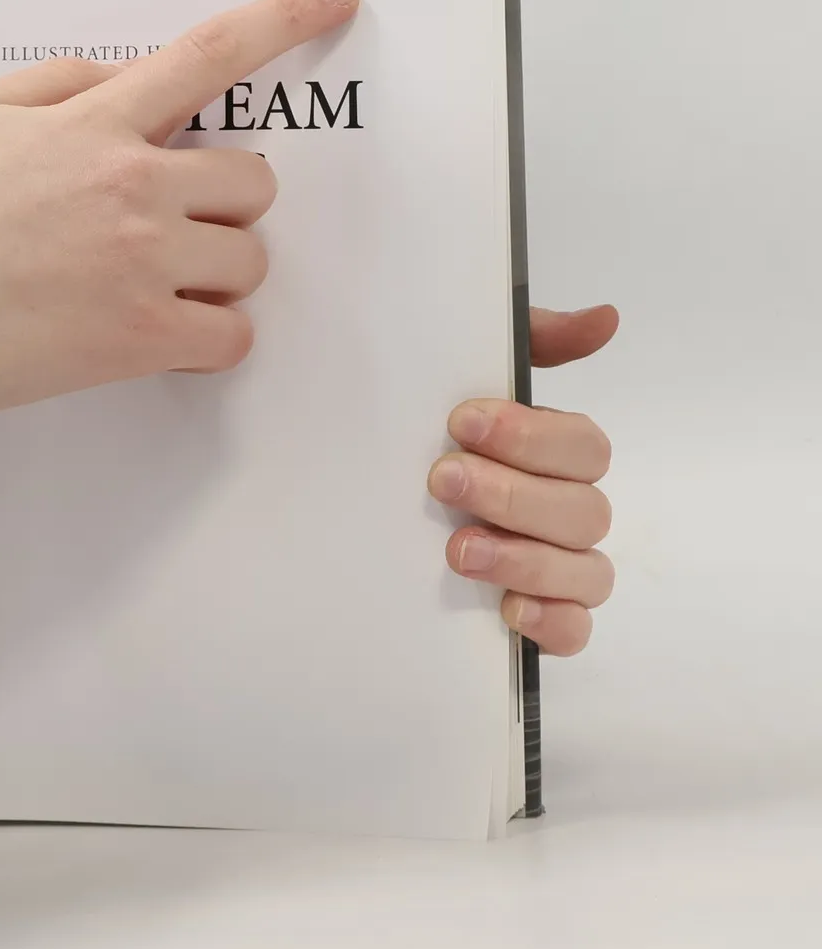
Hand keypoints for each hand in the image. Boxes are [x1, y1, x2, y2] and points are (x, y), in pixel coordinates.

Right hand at [0, 0, 360, 427]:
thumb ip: (58, 86)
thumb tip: (119, 80)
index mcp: (93, 122)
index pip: (209, 54)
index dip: (283, 17)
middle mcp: (134, 185)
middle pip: (252, 180)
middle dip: (221, 201)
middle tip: (167, 224)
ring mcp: (141, 262)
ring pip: (249, 259)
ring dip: (215, 270)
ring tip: (149, 285)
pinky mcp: (134, 338)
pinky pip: (229, 336)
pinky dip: (208, 337)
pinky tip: (160, 335)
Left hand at [430, 305, 619, 655]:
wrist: (344, 505)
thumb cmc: (422, 435)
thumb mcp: (456, 374)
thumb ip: (527, 341)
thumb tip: (604, 318)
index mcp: (552, 455)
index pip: (583, 447)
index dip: (530, 436)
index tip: (460, 422)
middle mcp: (564, 511)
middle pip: (585, 510)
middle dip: (513, 495)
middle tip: (441, 480)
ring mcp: (557, 567)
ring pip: (586, 571)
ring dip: (525, 560)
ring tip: (458, 550)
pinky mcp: (539, 617)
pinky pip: (575, 630)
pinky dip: (553, 622)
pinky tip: (509, 610)